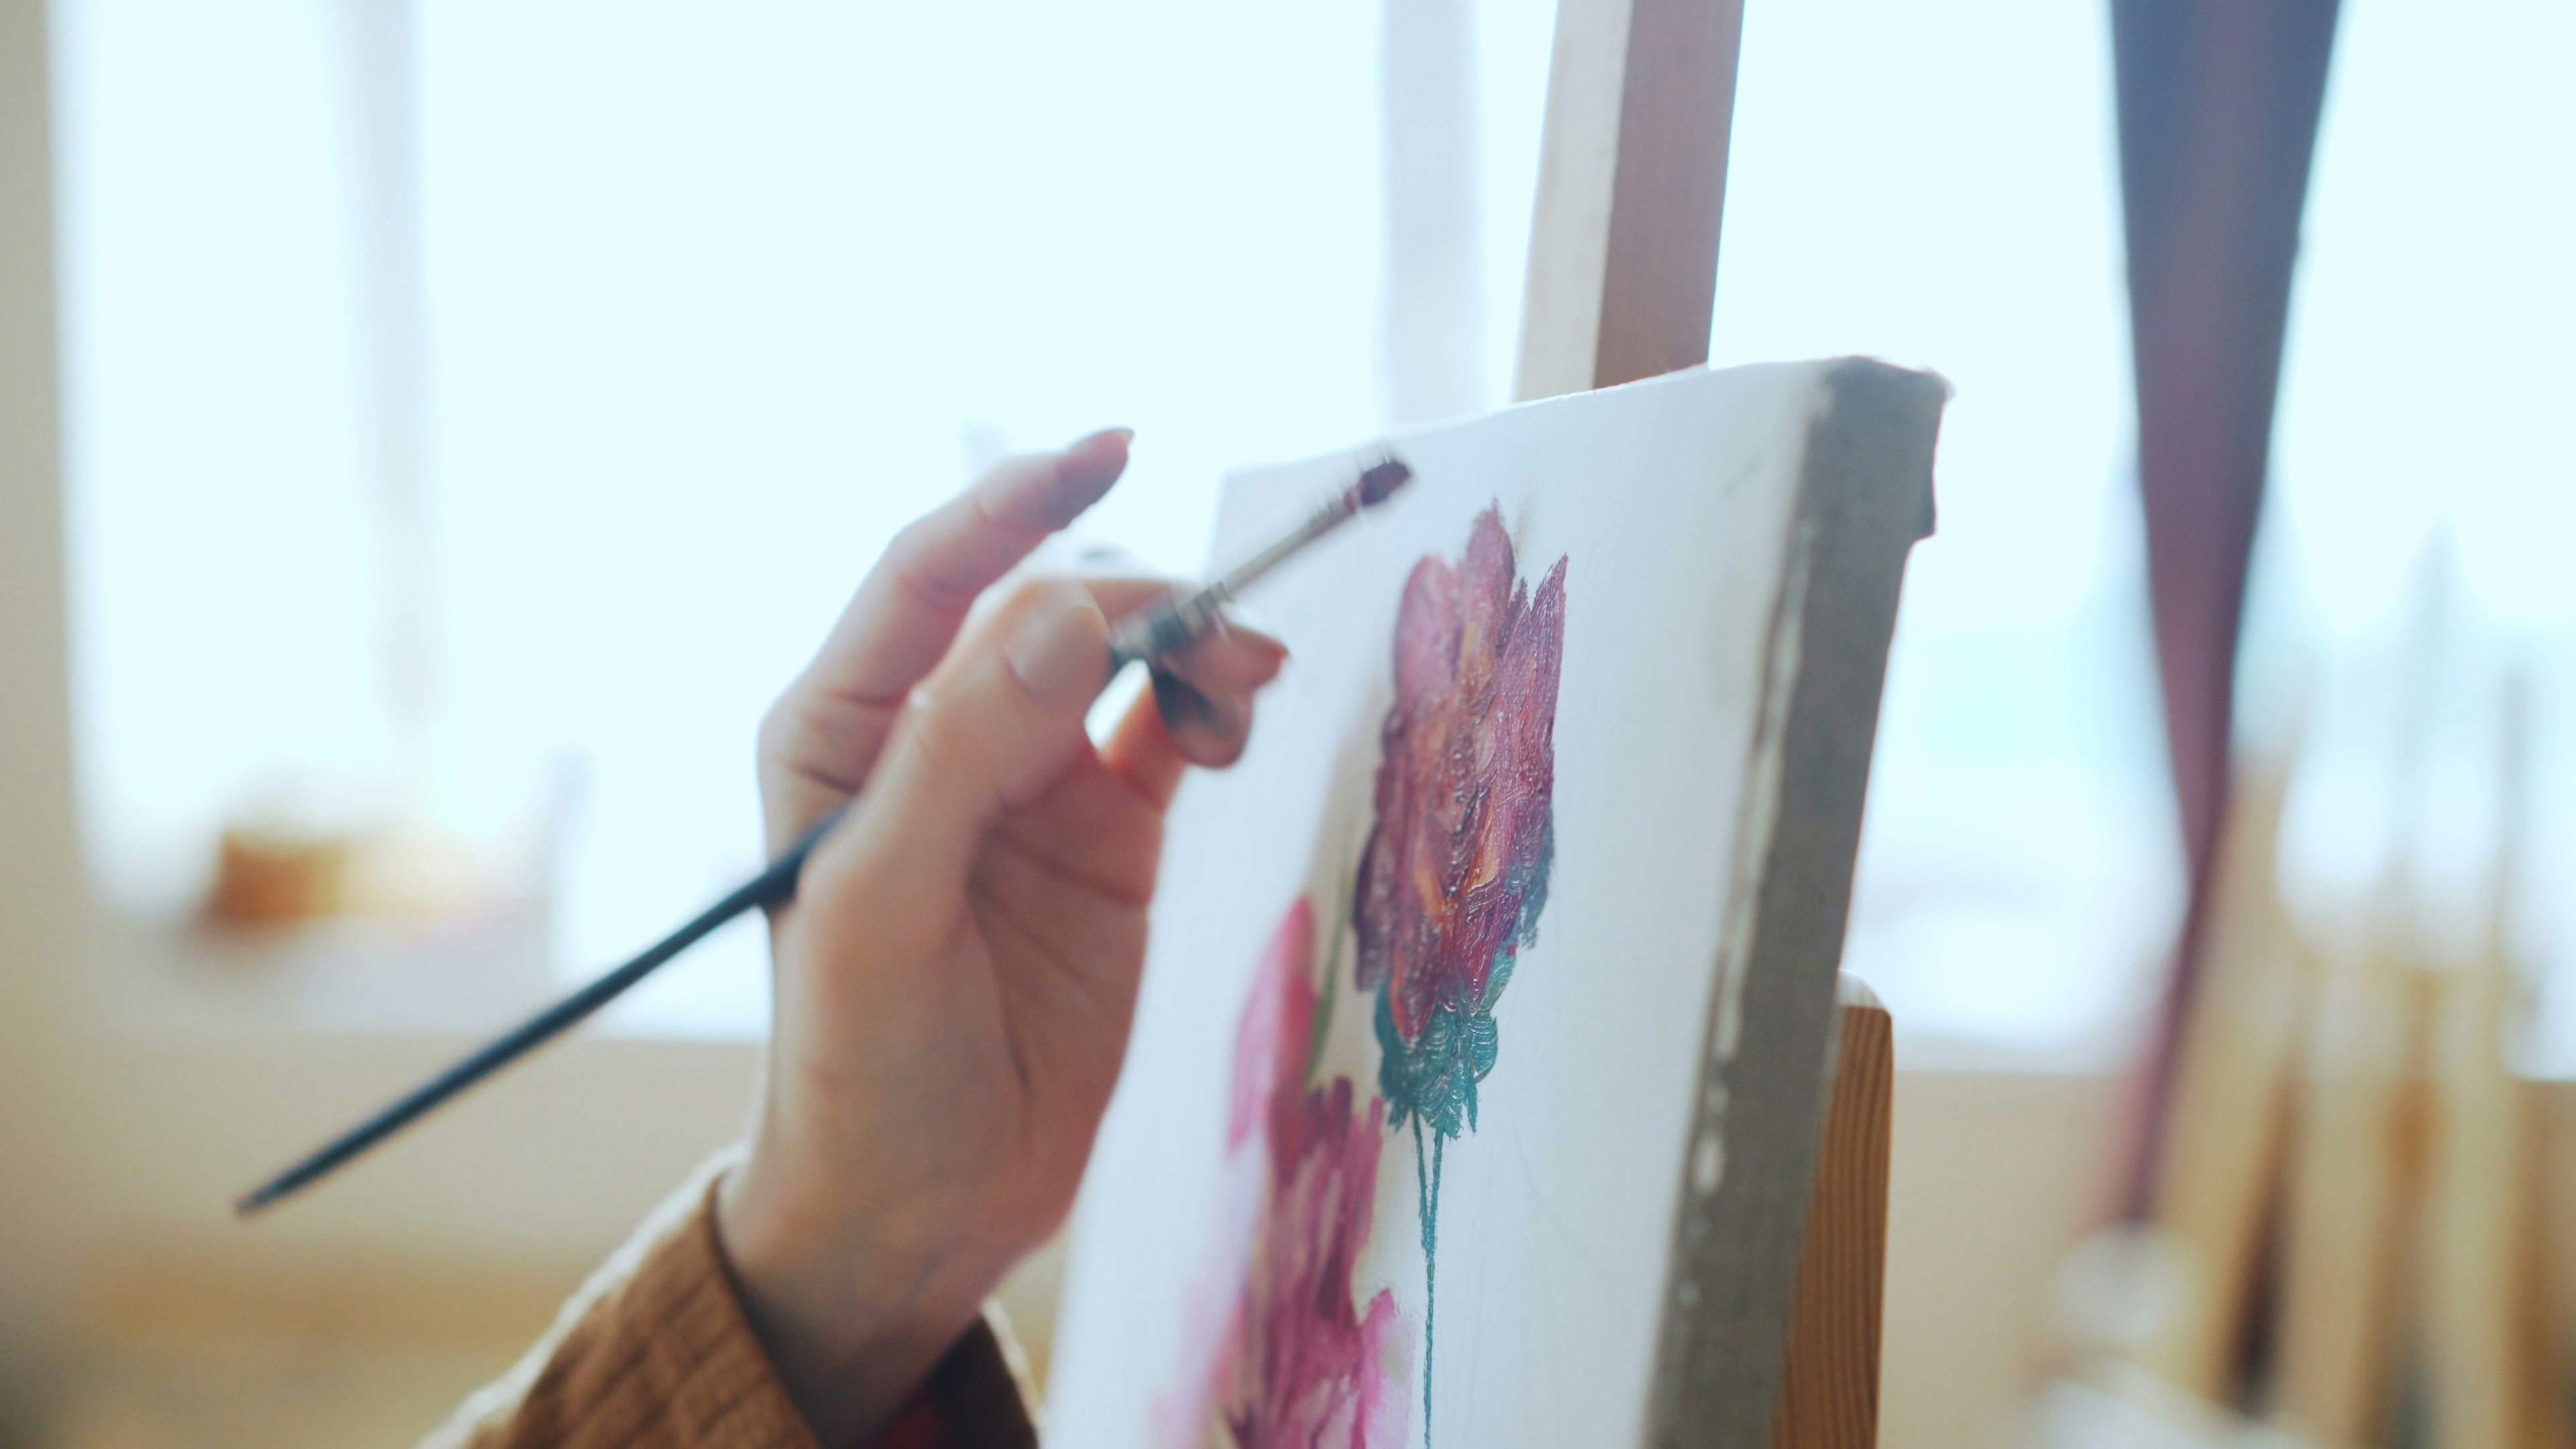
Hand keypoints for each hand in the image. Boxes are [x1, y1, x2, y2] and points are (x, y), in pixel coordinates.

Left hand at [715, 429, 1286, 1442]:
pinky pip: (1168, 730)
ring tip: (1242, 693)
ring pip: (1124, 657)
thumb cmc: (860, 1067)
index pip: (934, 572)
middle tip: (1224, 647)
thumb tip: (1065, 611)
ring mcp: (1026, 783)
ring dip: (1191, 647)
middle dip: (1140, 599)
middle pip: (1051, 606)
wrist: (918, 1209)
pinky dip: (1210, 706)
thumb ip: (962, 754)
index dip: (1019, 499)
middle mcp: (935, 736)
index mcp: (843, 731)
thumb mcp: (884, 910)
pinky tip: (1228, 732)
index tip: (1113, 449)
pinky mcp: (1102, 838)